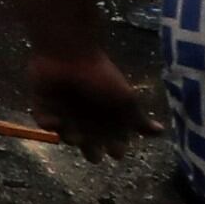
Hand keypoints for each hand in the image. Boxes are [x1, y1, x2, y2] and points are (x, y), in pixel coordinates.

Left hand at [25, 52, 150, 157]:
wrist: (69, 52)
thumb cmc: (100, 75)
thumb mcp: (125, 99)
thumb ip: (138, 119)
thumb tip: (161, 132)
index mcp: (106, 117)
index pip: (113, 141)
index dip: (115, 148)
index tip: (116, 151)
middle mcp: (86, 118)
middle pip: (89, 145)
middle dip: (91, 151)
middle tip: (93, 150)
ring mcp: (64, 112)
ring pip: (68, 137)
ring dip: (72, 138)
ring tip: (77, 135)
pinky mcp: (43, 106)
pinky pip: (44, 122)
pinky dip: (49, 124)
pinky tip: (56, 120)